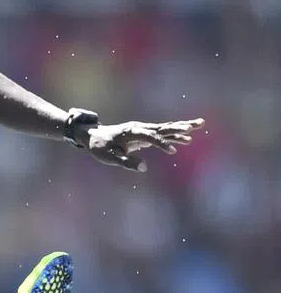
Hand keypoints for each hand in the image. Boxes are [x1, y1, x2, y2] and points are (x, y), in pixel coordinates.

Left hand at [85, 118, 204, 171]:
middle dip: (180, 127)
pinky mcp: (144, 135)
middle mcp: (139, 128)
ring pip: (165, 128)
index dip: (161, 143)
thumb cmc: (100, 147)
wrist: (94, 136)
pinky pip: (162, 134)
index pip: (150, 137)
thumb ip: (126, 162)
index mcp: (131, 132)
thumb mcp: (109, 157)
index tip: (172, 152)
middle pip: (163, 127)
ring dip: (182, 127)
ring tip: (199, 124)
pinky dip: (175, 135)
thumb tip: (144, 167)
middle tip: (198, 124)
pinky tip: (187, 138)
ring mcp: (143, 130)